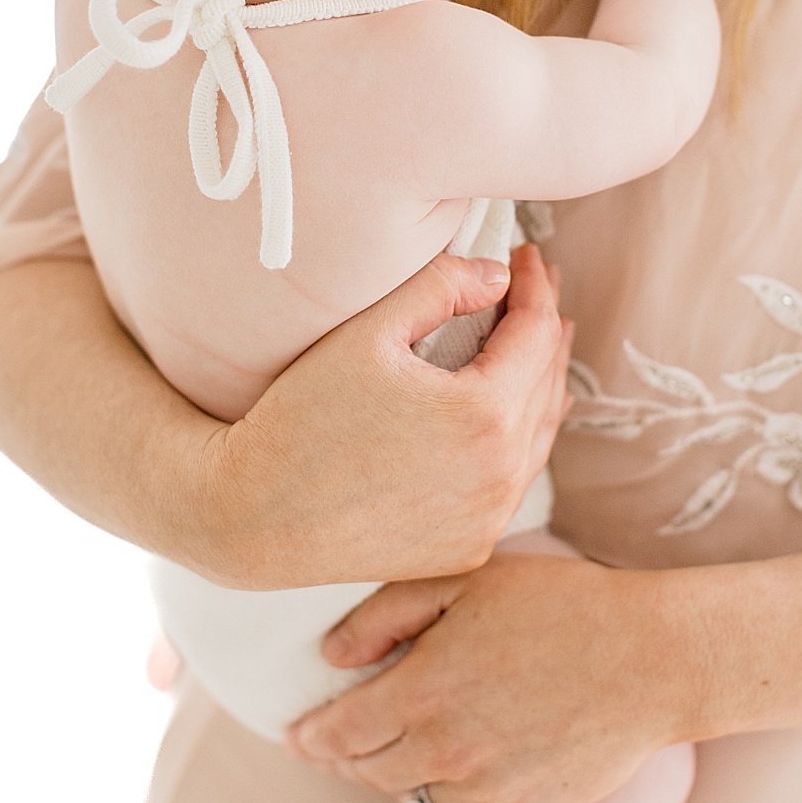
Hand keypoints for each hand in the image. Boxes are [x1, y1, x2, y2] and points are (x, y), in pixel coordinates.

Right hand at [205, 246, 573, 588]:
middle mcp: (501, 475)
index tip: (525, 255)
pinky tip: (512, 415)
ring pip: (538, 436)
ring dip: (540, 382)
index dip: (535, 287)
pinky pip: (512, 481)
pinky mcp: (469, 547)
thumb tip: (498, 276)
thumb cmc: (302, 416)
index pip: (537, 333)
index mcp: (484, 415)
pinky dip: (520, 439)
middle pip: (547, 383)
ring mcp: (488, 519)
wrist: (254, 515)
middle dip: (545, 328)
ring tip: (542, 341)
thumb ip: (440, 286)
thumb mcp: (367, 332)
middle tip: (535, 286)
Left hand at [285, 552, 694, 802]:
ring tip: (391, 745)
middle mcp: (447, 751)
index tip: (296, 734)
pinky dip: (446, 787)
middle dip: (340, 757)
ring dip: (392, 773)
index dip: (308, 737)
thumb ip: (388, 612)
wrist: (653, 660)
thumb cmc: (560, 603)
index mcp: (424, 691)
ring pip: (411, 795)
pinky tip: (457, 754)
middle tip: (328, 742)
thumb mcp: (468, 579)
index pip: (336, 733)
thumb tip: (330, 655)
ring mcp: (486, 791)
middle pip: (365, 772)